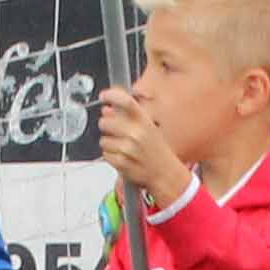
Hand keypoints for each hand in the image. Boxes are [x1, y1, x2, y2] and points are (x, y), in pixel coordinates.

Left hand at [93, 84, 189, 207]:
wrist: (166, 174)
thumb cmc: (156, 150)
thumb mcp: (148, 127)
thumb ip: (127, 116)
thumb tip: (106, 109)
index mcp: (144, 121)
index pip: (125, 101)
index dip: (111, 95)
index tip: (104, 96)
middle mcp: (136, 133)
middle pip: (105, 122)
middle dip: (107, 126)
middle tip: (116, 131)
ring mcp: (128, 149)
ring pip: (103, 140)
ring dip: (109, 144)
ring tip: (123, 147)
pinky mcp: (122, 163)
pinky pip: (105, 155)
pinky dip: (111, 156)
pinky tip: (122, 157)